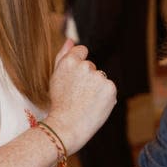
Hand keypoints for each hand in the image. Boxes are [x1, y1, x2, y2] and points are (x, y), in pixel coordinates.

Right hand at [44, 39, 115, 153]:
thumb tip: (70, 39)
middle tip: (76, 95)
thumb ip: (63, 55)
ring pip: (100, 78)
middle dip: (86, 78)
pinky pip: (109, 88)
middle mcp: (86, 66)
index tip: (75, 78)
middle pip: (90, 66)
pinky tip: (94, 105)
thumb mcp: (56, 77)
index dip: (78, 64)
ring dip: (96, 87)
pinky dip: (104, 96)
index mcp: (70, 61)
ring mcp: (100, 77)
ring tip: (85, 102)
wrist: (67, 127)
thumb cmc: (59, 103)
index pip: (82, 50)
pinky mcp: (111, 88)